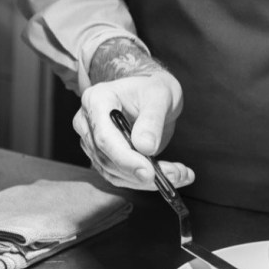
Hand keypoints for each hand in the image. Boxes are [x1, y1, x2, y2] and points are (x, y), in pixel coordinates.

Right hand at [73, 65, 193, 190]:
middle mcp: (88, 123)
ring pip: (115, 172)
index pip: (105, 137)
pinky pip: (122, 176)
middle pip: (108, 158)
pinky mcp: (104, 157)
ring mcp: (94, 142)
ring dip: (148, 180)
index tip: (149, 172)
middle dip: (141, 171)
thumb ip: (152, 119)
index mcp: (97, 100)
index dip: (126, 158)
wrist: (151, 94)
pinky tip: (173, 177)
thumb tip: (146, 147)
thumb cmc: (153, 87)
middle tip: (174, 175)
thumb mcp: (159, 95)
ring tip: (180, 175)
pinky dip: (146, 181)